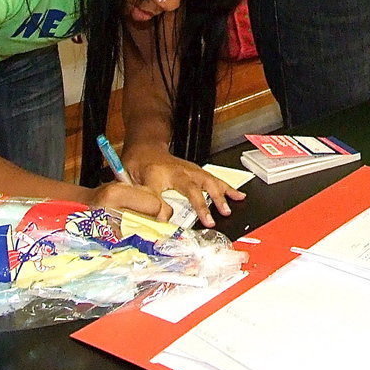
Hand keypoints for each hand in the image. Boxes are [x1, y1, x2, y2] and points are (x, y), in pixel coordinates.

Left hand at [123, 141, 244, 228]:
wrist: (147, 148)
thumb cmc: (139, 165)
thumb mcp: (131, 183)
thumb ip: (142, 201)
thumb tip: (157, 221)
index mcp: (160, 174)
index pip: (168, 191)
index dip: (173, 206)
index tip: (178, 220)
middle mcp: (179, 171)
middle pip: (196, 185)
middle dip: (206, 202)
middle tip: (213, 218)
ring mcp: (190, 169)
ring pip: (209, 181)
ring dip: (221, 195)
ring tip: (229, 209)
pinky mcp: (196, 171)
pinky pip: (214, 179)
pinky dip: (227, 187)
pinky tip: (238, 195)